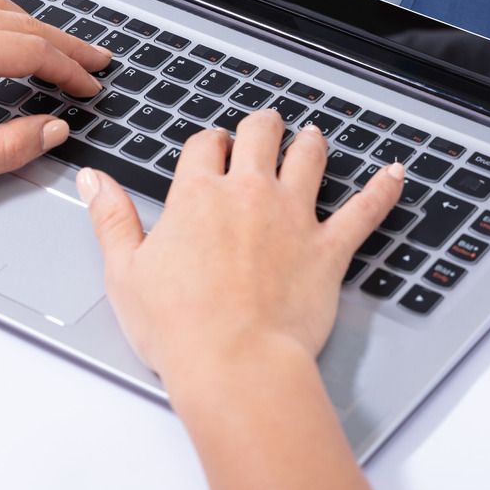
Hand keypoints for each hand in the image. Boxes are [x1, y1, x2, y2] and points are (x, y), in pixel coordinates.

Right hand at [76, 109, 404, 388]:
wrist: (234, 362)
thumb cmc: (179, 327)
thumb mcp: (125, 272)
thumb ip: (112, 219)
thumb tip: (94, 180)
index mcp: (198, 196)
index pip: (205, 145)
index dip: (209, 143)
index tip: (210, 150)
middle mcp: (249, 194)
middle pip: (260, 135)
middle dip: (261, 126)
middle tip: (263, 126)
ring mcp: (294, 217)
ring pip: (309, 158)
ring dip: (310, 143)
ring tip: (312, 136)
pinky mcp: (329, 248)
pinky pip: (364, 210)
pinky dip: (383, 190)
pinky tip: (396, 174)